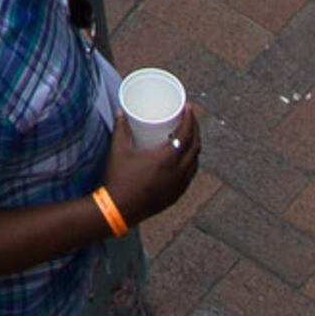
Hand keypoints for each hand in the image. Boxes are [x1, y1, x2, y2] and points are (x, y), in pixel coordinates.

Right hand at [110, 99, 201, 218]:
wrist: (120, 209)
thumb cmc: (120, 177)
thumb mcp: (119, 148)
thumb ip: (121, 127)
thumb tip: (121, 111)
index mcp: (167, 158)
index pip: (186, 134)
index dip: (190, 119)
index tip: (189, 107)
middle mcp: (178, 172)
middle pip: (195, 147)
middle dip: (195, 130)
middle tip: (190, 118)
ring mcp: (178, 186)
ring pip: (195, 163)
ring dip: (195, 147)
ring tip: (188, 136)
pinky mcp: (176, 196)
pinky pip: (190, 175)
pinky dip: (191, 163)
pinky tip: (184, 159)